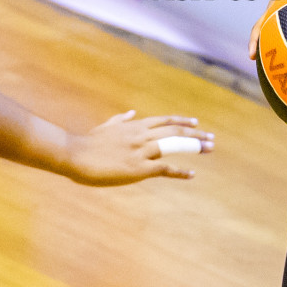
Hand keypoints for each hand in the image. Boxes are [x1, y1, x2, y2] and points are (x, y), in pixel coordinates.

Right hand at [63, 111, 213, 185]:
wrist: (74, 154)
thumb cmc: (87, 143)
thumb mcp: (106, 126)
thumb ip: (121, 120)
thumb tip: (131, 113)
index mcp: (135, 126)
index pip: (165, 121)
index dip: (182, 122)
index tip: (196, 123)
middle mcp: (142, 135)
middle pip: (175, 132)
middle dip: (196, 135)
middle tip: (212, 139)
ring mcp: (142, 151)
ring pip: (175, 145)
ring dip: (194, 147)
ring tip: (209, 149)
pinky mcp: (139, 168)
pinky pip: (165, 168)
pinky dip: (180, 170)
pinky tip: (191, 173)